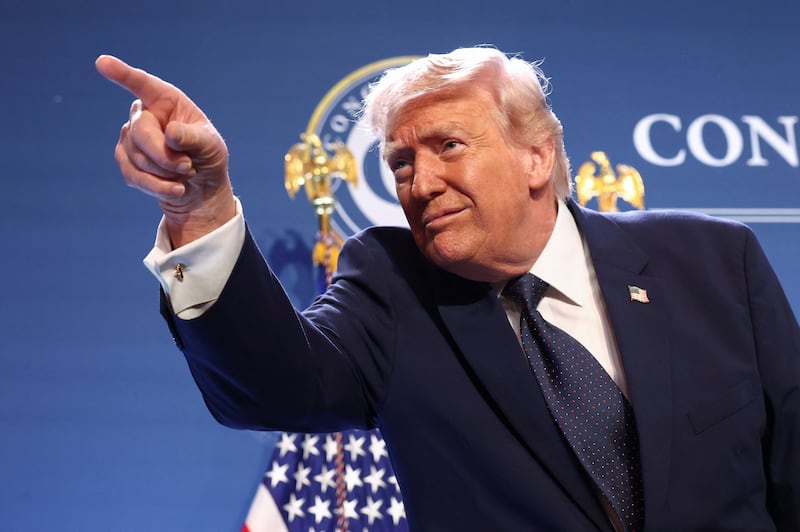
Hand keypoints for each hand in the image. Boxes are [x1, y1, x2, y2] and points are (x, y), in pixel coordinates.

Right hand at [96, 55, 236, 247]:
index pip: (142, 84)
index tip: (102, 63)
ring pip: (137, 157)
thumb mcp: (211, 146)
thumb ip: (193, 138)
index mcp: (167, 100)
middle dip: (165, 156)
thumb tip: (171, 133)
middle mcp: (144, 114)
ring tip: (186, 175)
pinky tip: (176, 190)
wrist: (202, 189)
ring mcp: (130, 137)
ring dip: (165, 173)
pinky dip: (157, 186)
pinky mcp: (125, 160)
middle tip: (188, 167)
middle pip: (140, 132)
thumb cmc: (208, 158)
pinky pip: (132, 174)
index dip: (123, 74)